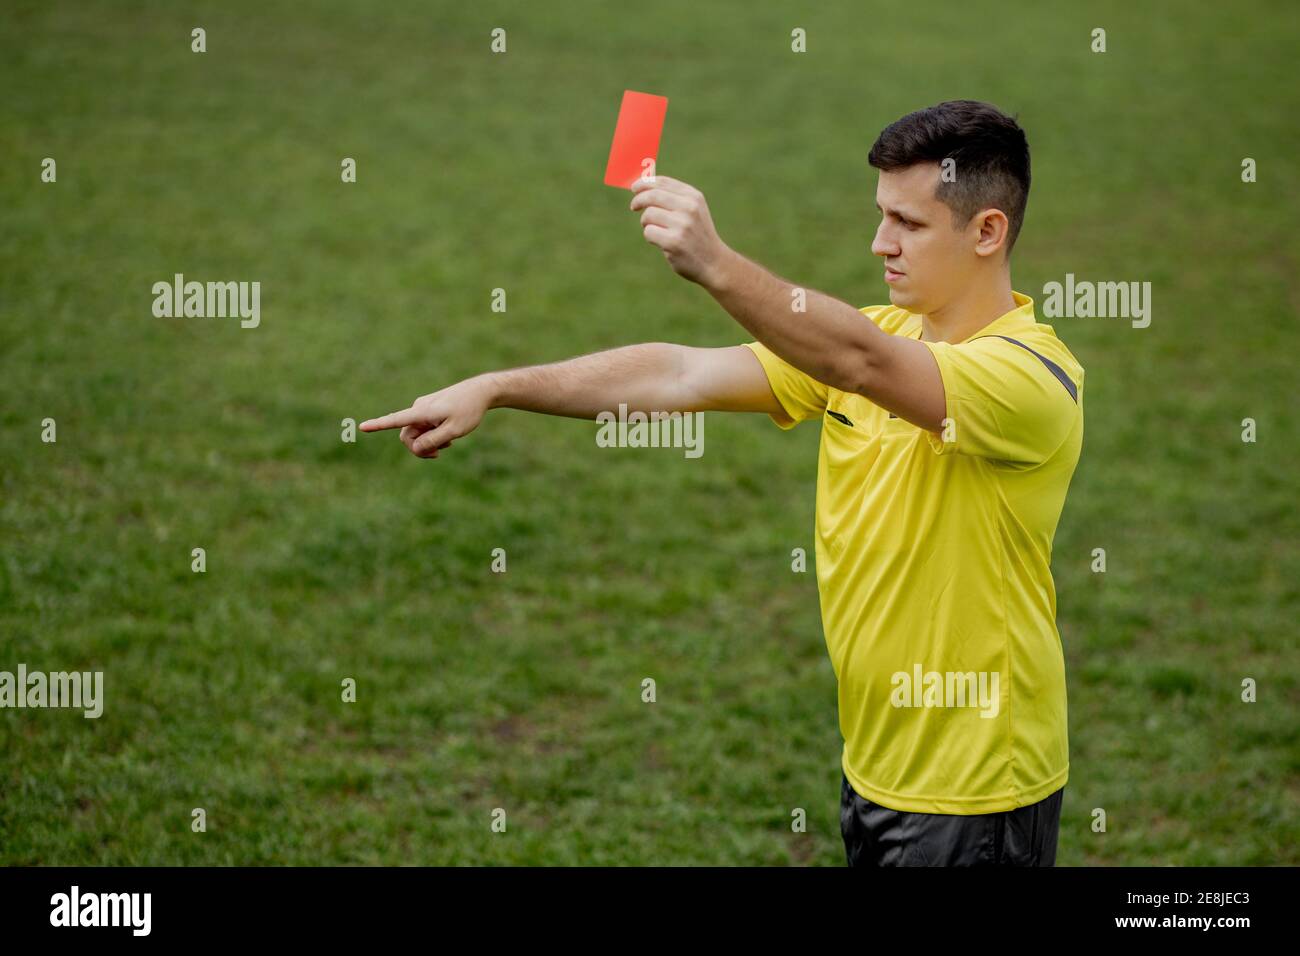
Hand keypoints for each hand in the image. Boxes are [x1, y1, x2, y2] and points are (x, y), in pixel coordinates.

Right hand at [359, 375, 494, 458]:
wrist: (480, 391)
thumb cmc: (469, 410)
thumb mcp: (454, 430)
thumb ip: (434, 441)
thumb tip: (415, 448)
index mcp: (422, 412)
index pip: (395, 420)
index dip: (378, 425)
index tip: (361, 426)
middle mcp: (418, 408)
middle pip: (407, 436)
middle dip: (419, 448)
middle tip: (439, 454)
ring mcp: (422, 408)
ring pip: (416, 433)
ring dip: (428, 442)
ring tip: (449, 443)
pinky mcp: (428, 409)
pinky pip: (423, 427)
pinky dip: (432, 435)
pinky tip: (448, 437)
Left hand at [629, 175, 730, 286]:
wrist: (714, 262)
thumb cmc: (698, 235)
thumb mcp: (693, 211)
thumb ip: (673, 198)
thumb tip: (644, 186)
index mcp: (693, 197)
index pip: (663, 182)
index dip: (644, 183)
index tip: (634, 188)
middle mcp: (689, 208)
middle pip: (652, 195)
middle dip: (638, 200)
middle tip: (633, 206)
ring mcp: (682, 224)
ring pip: (648, 215)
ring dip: (646, 223)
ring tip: (657, 231)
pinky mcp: (674, 241)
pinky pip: (649, 232)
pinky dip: (650, 237)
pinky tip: (662, 242)